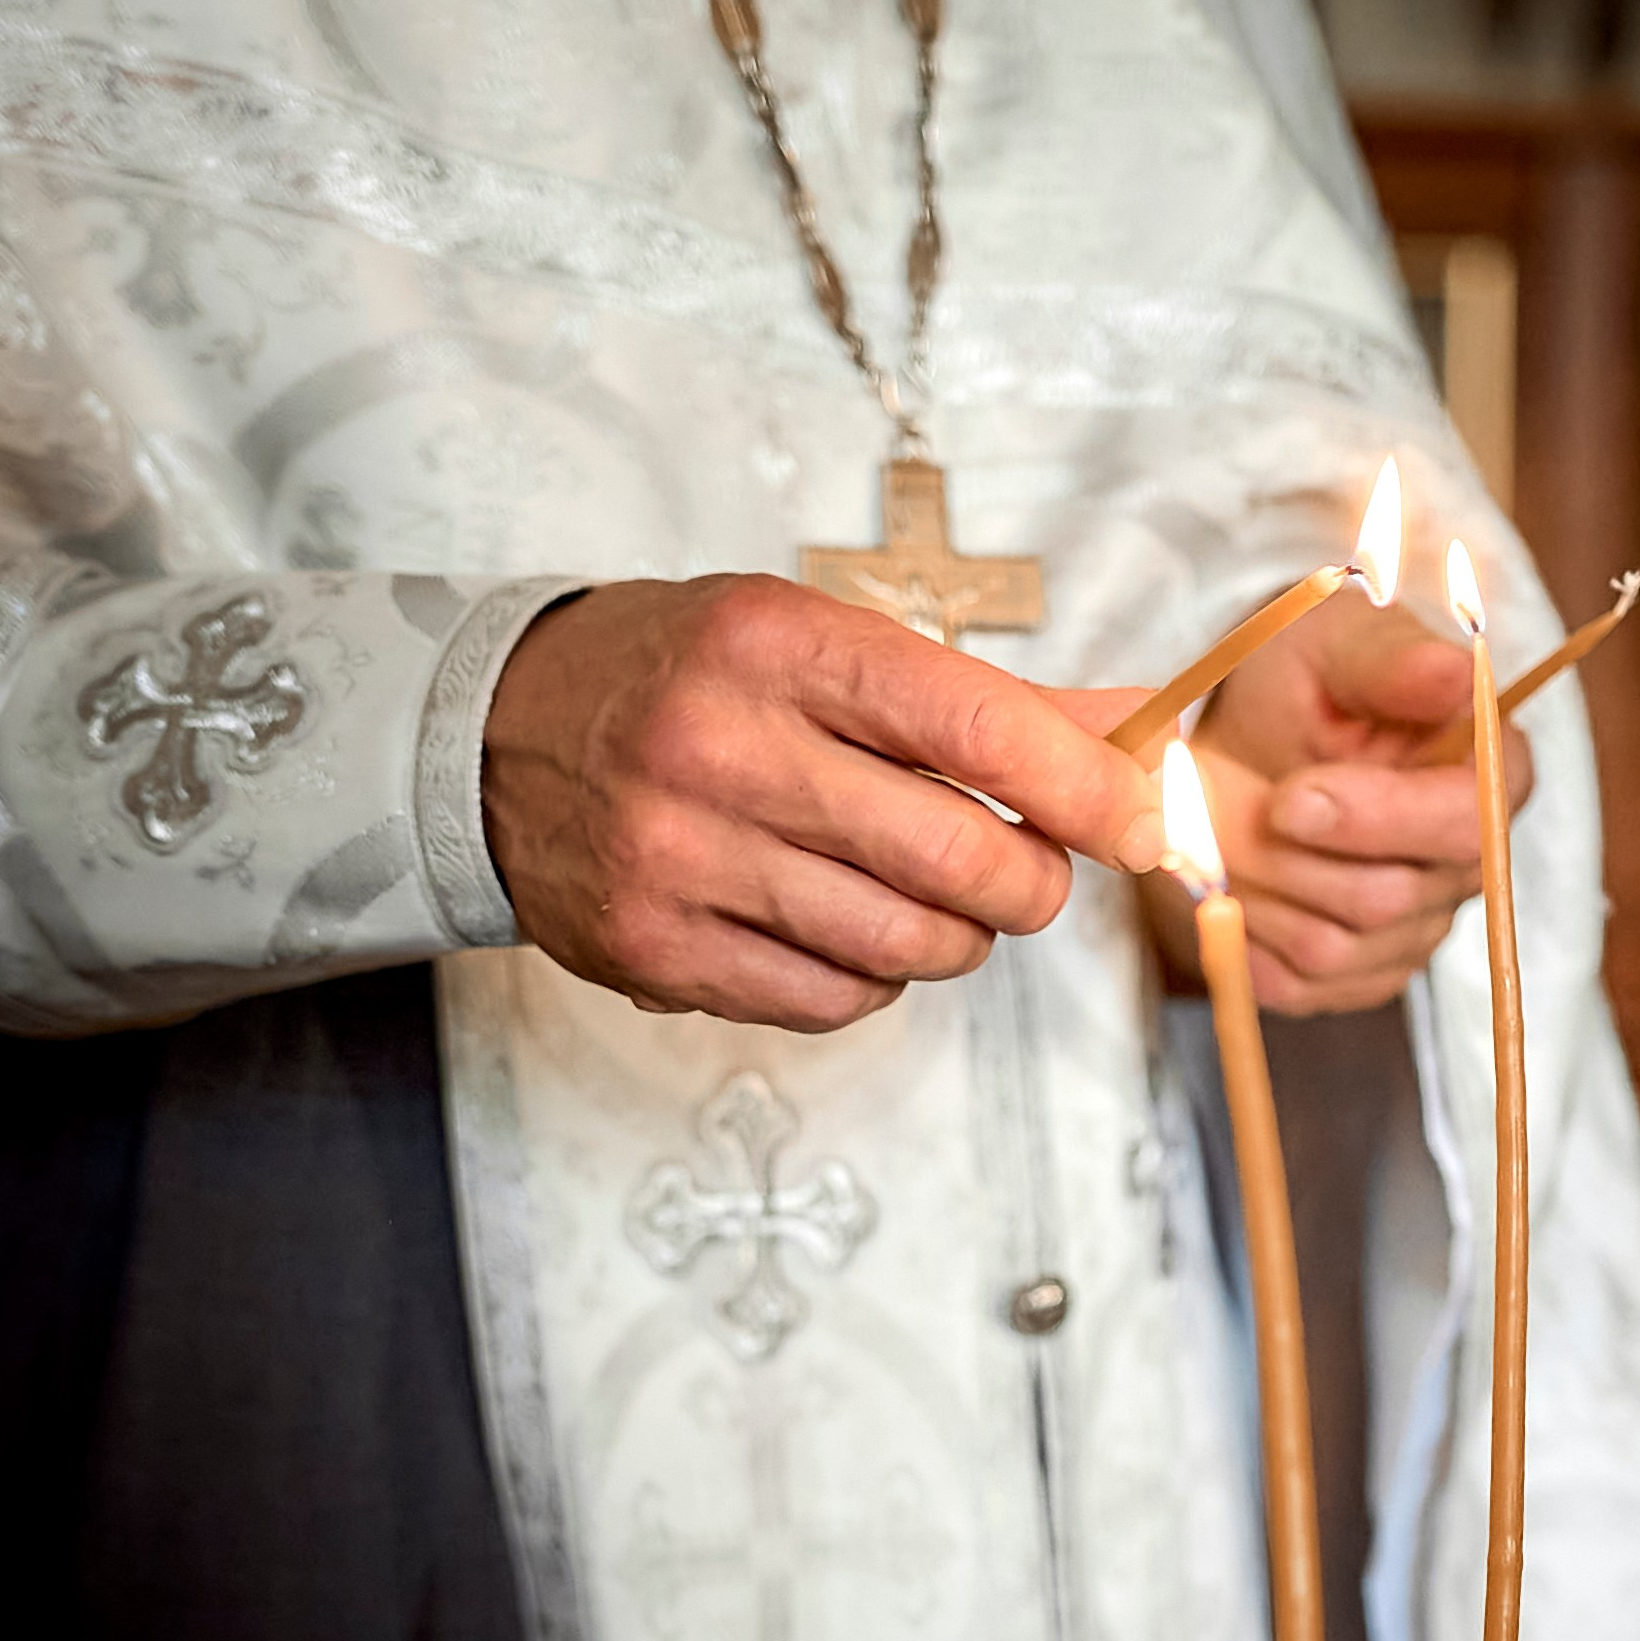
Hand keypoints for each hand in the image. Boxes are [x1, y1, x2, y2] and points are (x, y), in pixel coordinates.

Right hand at [482, 575, 1167, 1029]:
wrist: (498, 736)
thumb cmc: (688, 678)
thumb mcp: (819, 643)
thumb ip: (980, 699)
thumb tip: (1130, 734)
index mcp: (780, 646)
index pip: (978, 728)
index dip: (1086, 790)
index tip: (1141, 824)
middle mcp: (725, 749)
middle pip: (960, 858)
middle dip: (1029, 881)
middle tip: (1025, 870)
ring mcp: (683, 859)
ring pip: (908, 943)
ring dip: (955, 935)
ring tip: (925, 895)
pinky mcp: (657, 949)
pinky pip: (833, 997)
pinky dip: (873, 976)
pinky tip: (843, 926)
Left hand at [1141, 590, 1532, 1014]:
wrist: (1248, 748)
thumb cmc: (1306, 685)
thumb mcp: (1338, 644)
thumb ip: (1392, 660)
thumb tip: (1456, 671)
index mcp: (1493, 773)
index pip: (1466, 825)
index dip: (1375, 819)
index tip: (1291, 796)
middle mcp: (1468, 866)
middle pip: (1385, 898)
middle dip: (1283, 853)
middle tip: (1217, 797)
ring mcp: (1418, 930)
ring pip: (1330, 948)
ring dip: (1251, 887)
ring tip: (1216, 824)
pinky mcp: (1360, 978)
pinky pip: (1296, 985)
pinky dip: (1240, 932)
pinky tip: (1229, 876)